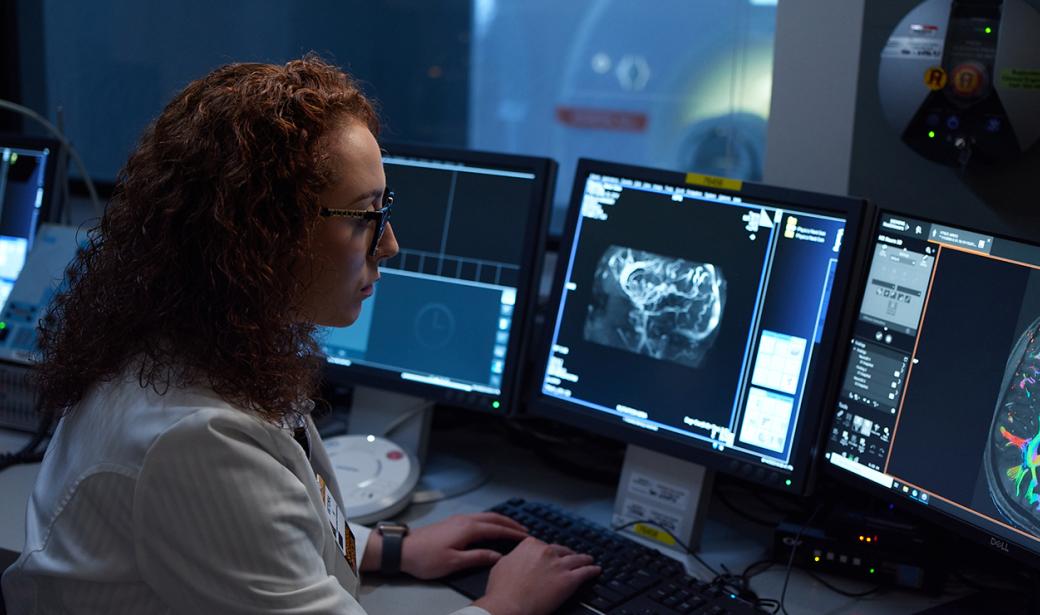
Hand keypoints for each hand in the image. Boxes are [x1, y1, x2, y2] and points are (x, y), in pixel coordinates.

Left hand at [398, 512, 527, 579]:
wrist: (403, 549)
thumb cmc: (426, 558)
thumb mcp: (454, 562)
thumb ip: (477, 557)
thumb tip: (498, 556)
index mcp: (468, 528)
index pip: (497, 529)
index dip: (513, 533)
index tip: (526, 537)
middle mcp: (465, 519)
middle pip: (493, 518)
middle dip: (510, 523)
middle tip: (524, 530)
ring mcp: (457, 519)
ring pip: (485, 516)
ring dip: (501, 520)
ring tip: (512, 527)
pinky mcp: (452, 522)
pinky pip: (478, 517)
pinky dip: (490, 521)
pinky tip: (491, 527)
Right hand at [473, 537, 600, 614]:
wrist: (509, 606)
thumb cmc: (502, 590)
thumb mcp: (501, 566)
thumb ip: (512, 558)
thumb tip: (513, 558)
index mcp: (530, 545)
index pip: (543, 545)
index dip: (548, 552)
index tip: (550, 556)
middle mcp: (546, 552)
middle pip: (561, 551)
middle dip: (566, 555)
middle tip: (570, 558)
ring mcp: (559, 565)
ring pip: (576, 559)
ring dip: (584, 559)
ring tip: (588, 560)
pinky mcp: (569, 580)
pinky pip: (585, 572)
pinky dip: (592, 570)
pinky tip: (596, 570)